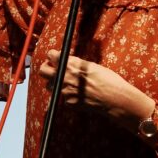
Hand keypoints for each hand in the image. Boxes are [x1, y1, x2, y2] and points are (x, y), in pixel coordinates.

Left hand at [39, 49, 153, 129]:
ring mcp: (65, 90)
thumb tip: (69, 61)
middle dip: (46, 68)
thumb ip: (76, 63)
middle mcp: (64, 76)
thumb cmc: (108, 80)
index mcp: (71, 63)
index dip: (53, 56)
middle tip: (53, 69)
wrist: (114, 98)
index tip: (56, 58)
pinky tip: (77, 95)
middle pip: (43, 70)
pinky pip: (61, 97)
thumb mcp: (91, 66)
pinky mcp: (68, 102)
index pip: (51, 55)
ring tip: (66, 84)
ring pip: (49, 85)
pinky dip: (66, 96)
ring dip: (54, 83)